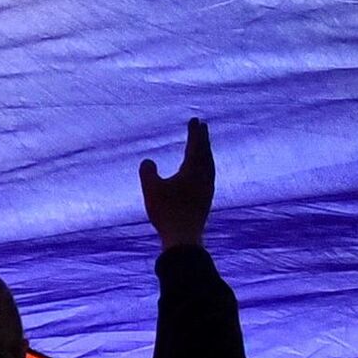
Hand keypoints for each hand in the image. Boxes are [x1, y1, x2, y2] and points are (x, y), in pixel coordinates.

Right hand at [139, 118, 214, 248]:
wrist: (183, 238)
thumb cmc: (166, 211)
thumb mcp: (150, 189)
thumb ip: (148, 171)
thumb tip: (148, 161)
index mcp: (192, 170)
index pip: (195, 146)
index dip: (195, 132)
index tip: (195, 120)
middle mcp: (204, 178)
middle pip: (206, 153)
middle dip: (203, 139)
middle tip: (202, 127)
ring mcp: (207, 190)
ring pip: (209, 165)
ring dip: (206, 153)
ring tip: (203, 147)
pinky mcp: (206, 200)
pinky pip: (209, 176)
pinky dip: (206, 167)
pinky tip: (201, 173)